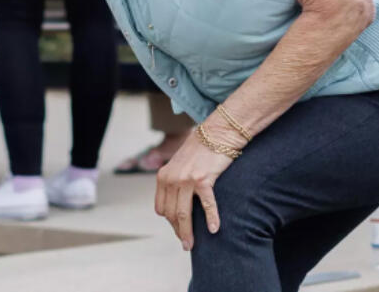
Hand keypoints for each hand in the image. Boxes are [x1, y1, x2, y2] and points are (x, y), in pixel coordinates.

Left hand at [154, 126, 235, 250]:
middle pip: (171, 214)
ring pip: (183, 214)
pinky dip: (211, 219)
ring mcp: (186, 179)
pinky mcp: (203, 180)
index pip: (162, 208)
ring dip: (187, 232)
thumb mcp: (179, 165)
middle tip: (186, 245)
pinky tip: (214, 230)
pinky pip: (206, 205)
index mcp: (163, 176)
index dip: (170, 222)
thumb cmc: (200, 150)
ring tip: (191, 245)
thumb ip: (174, 181)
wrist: (216, 133)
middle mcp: (171, 178)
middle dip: (178, 231)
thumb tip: (177, 204)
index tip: (179, 231)